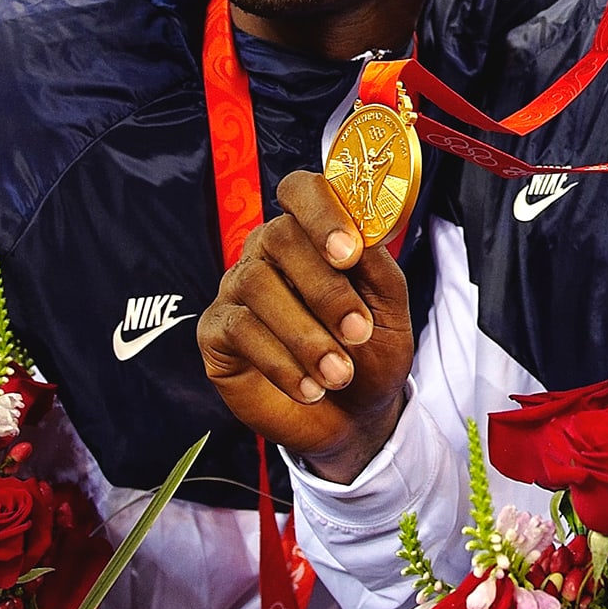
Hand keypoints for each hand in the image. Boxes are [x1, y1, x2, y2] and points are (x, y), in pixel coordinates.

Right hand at [198, 169, 413, 483]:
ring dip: (306, 335)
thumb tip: (362, 237)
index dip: (322, 213)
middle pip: (280, 237)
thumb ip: (379, 271)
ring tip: (340, 374)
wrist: (352, 416)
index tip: (349, 253)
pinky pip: (240, 330)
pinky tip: (310, 388)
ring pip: (257, 285)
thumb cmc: (371, 354)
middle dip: (325, 288)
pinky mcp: (216, 331)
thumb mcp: (391, 313)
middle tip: (358, 331)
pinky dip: (281, 363)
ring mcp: (237, 288)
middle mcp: (268, 252)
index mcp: (313, 234)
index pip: (302, 191)